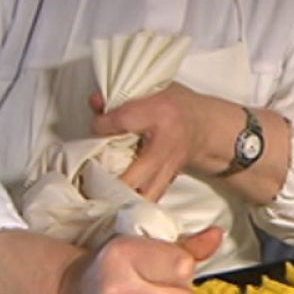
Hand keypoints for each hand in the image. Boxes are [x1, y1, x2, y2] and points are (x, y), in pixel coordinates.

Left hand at [90, 85, 237, 200]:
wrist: (206, 126)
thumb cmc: (176, 105)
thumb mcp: (153, 91)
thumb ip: (122, 98)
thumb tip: (95, 104)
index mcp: (161, 114)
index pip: (124, 121)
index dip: (102, 125)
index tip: (95, 126)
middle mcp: (166, 145)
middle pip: (134, 173)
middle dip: (109, 180)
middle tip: (87, 180)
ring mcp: (169, 167)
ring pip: (144, 194)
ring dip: (121, 199)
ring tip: (100, 198)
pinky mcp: (169, 180)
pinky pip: (149, 197)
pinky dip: (132, 203)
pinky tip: (115, 203)